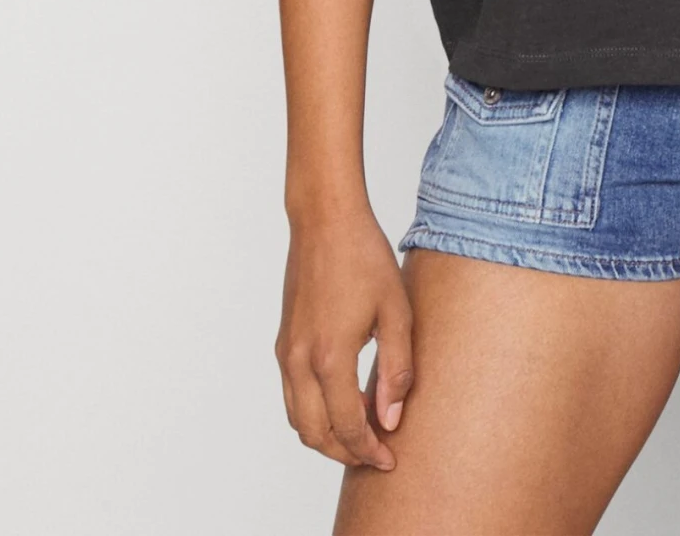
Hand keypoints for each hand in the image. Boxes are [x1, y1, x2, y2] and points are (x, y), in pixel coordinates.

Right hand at [276, 207, 415, 469]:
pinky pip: (292, 396)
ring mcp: (286, 352)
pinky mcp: (283, 342)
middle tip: (376, 453)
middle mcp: (299, 360)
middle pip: (314, 434)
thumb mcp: (396, 311)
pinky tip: (341, 403)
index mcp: (330, 356)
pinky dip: (312, 413)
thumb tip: (391, 418)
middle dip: (345, 452)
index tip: (390, 458)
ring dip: (325, 436)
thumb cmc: (364, 257)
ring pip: (297, 419)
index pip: (347, 426)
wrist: (325, 220)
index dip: (369, 450)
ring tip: (361, 432)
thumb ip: (396, 369)